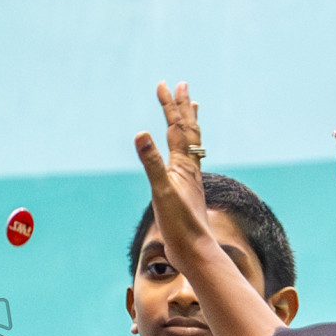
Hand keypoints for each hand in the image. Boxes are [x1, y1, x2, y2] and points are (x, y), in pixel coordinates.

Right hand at [133, 81, 213, 263]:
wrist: (194, 251)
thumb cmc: (180, 224)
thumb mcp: (161, 191)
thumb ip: (151, 163)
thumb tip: (141, 134)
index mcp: (183, 164)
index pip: (176, 127)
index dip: (170, 105)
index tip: (164, 84)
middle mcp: (189, 168)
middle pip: (188, 131)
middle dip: (183, 107)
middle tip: (182, 85)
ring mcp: (189, 180)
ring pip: (190, 145)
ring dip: (189, 126)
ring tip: (191, 112)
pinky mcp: (186, 192)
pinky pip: (187, 162)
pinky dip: (184, 150)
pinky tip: (183, 155)